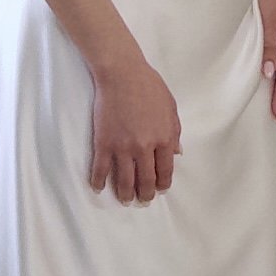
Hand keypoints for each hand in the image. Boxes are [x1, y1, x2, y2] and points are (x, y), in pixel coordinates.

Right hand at [88, 50, 181, 202]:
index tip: (160, 190)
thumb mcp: (171, 108)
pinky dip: (99, 181)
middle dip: (145, 194)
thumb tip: (177, 153)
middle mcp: (145, 148)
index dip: (162, 183)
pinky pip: (101, 169)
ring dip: (125, 193)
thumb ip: (175, 132)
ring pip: (124, 180)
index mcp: (164, 139)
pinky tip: (98, 188)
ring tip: (125, 199)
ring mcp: (123, 147)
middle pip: (146, 180)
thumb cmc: (149, 86)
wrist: (122, 74)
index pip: (165, 170)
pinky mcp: (104, 143)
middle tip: (143, 200)